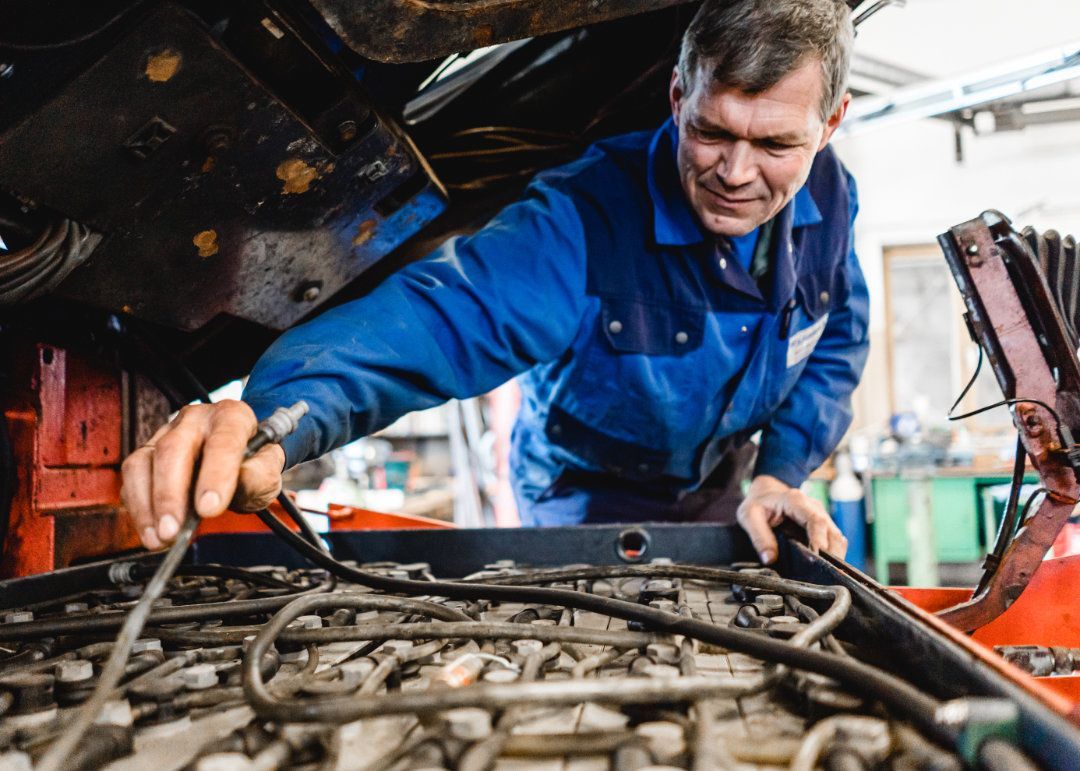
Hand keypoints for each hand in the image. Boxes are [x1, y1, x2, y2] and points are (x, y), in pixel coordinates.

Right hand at [121, 400, 285, 549]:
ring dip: (147, 506)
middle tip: (173, 530)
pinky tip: (150, 531)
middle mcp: (195, 420)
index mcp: (232, 416)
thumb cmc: (253, 462)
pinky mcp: (147, 455)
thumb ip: (260, 475)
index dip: (215, 475)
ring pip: (142, 463)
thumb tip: (239, 483)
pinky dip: (137, 509)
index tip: (209, 509)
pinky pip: (132, 480)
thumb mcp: (269, 470)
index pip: (223, 441)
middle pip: (173, 449)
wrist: (241, 458)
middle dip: (170, 495)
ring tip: (159, 538)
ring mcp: (165, 435)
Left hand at [736, 474, 846, 564]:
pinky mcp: (823, 525)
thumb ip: (759, 537)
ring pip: (837, 537)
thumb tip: (769, 560)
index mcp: (795, 501)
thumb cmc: (758, 503)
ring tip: (825, 575)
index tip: (816, 559)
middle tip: (825, 576)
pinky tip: (824, 568)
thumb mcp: (749, 517)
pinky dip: (832, 555)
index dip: (819, 541)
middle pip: (832, 532)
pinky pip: (833, 541)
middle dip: (832, 555)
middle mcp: (814, 507)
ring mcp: (821, 515)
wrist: (766, 492)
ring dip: (835, 556)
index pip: (816, 521)